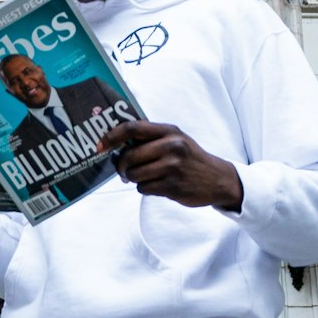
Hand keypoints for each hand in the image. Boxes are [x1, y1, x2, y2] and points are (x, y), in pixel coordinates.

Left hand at [98, 120, 242, 211]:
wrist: (218, 179)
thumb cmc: (190, 157)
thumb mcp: (176, 139)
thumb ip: (151, 138)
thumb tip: (117, 142)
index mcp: (169, 131)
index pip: (132, 128)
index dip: (112, 137)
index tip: (100, 146)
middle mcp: (171, 146)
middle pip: (129, 156)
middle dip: (121, 166)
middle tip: (123, 169)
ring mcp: (172, 167)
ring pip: (134, 174)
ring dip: (134, 179)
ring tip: (145, 177)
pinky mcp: (172, 186)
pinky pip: (144, 188)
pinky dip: (146, 188)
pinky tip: (158, 185)